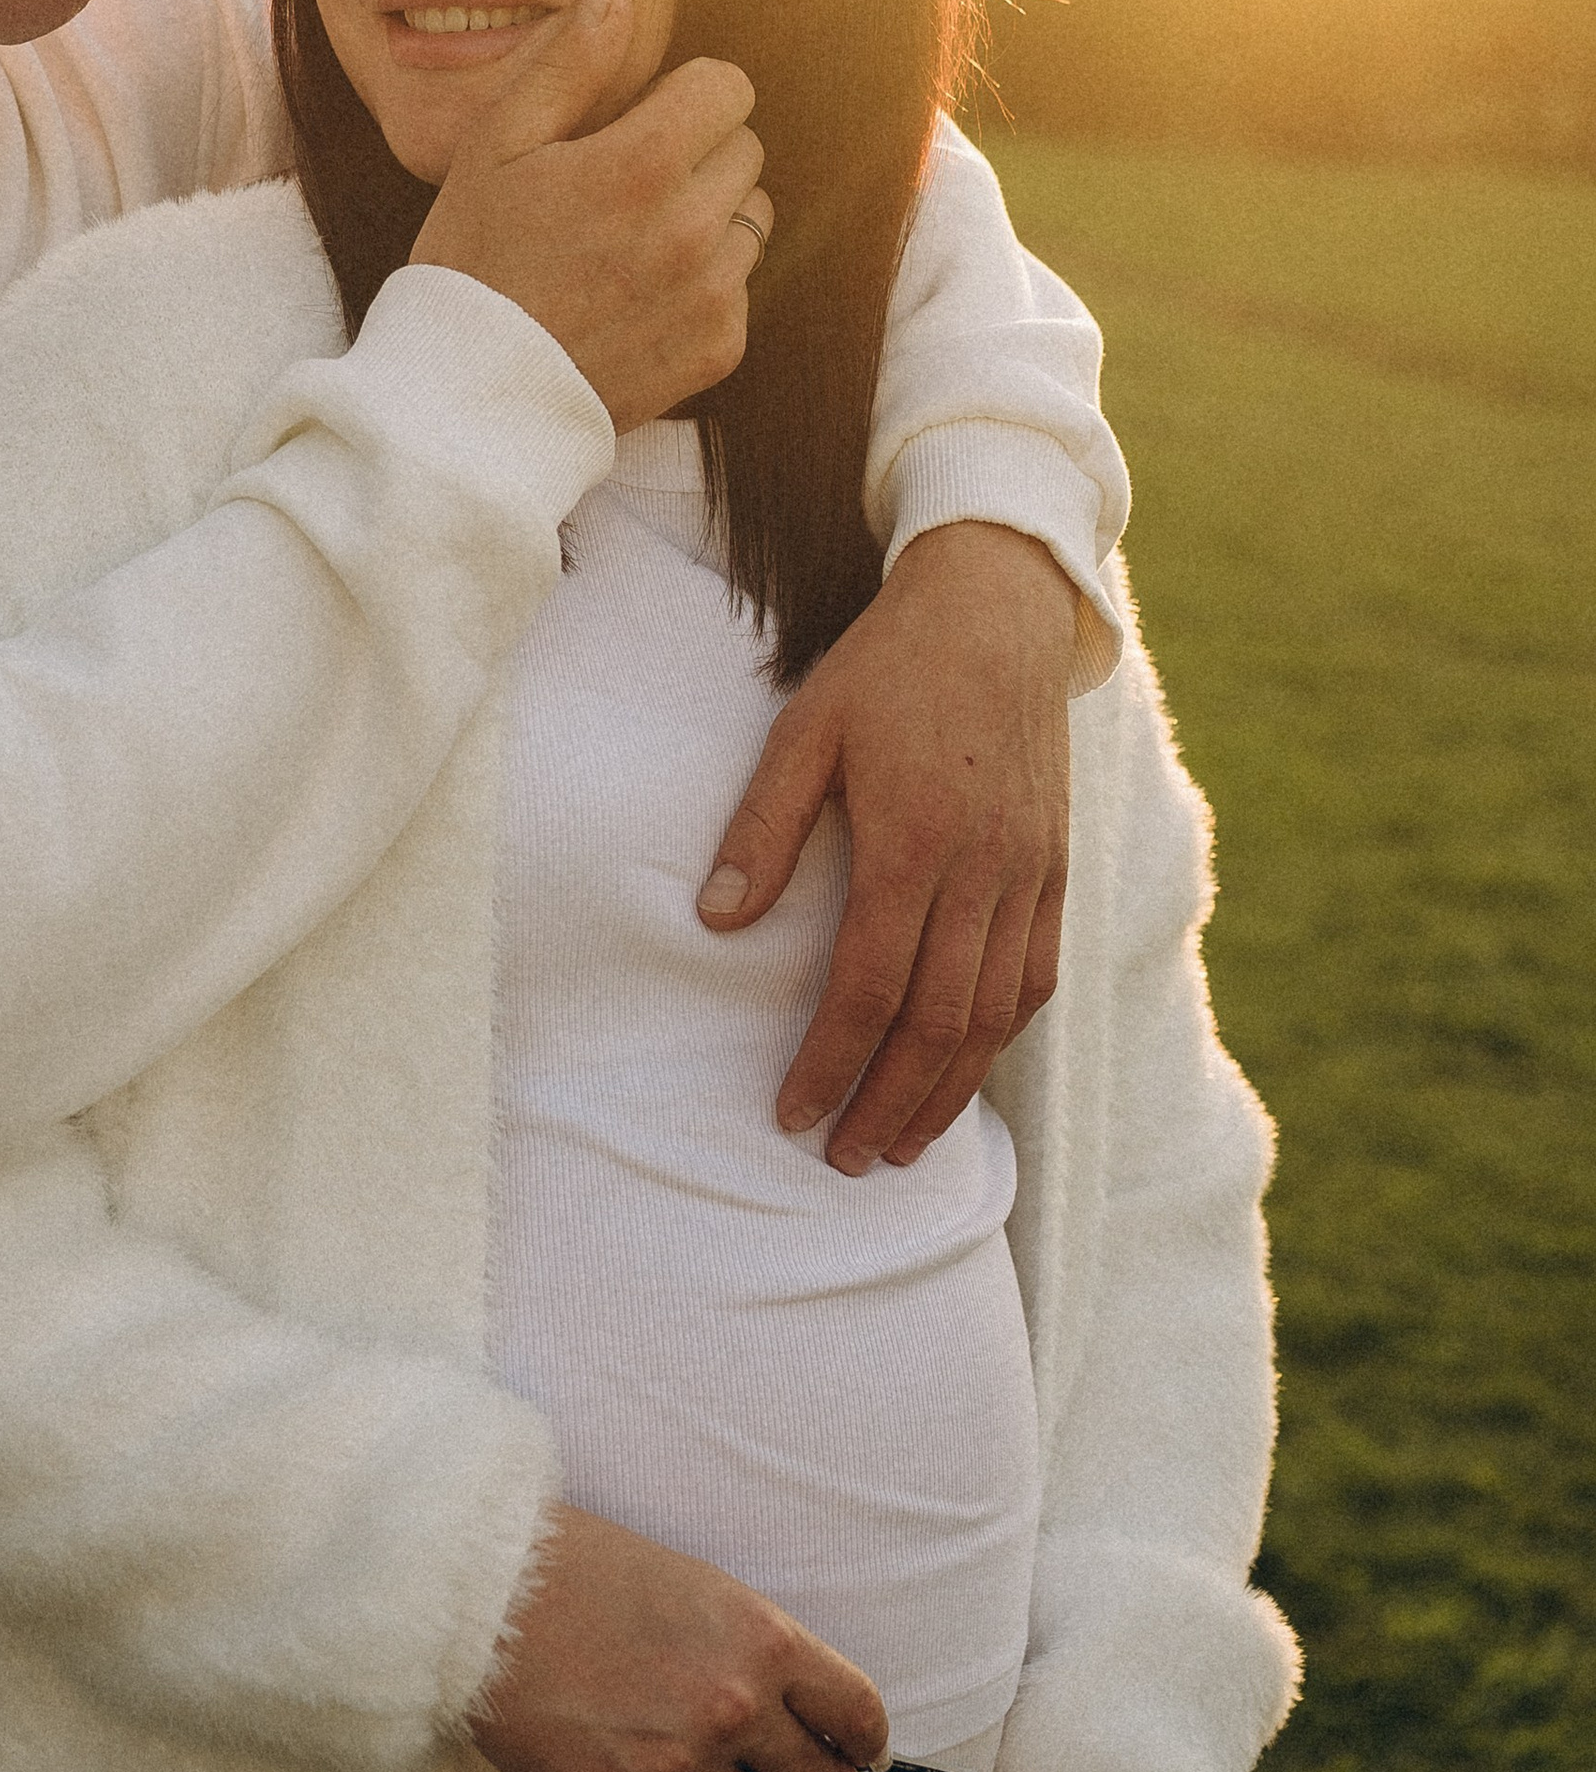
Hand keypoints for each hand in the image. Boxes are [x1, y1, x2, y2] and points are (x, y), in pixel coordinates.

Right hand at [411, 0, 773, 430]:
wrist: (469, 397)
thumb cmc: (471, 259)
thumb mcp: (496, 146)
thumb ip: (566, 63)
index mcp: (643, 164)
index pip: (728, 87)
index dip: (685, 94)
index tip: (640, 120)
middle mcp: (694, 227)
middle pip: (745, 148)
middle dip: (698, 151)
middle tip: (625, 185)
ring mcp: (713, 293)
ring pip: (754, 216)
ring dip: (710, 216)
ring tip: (634, 242)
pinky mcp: (720, 347)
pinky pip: (741, 286)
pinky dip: (705, 284)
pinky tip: (639, 297)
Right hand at [467, 1506, 886, 1771]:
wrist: (491, 1595)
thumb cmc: (585, 1569)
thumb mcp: (694, 1585)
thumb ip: (747, 1644)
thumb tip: (784, 1697)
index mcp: (763, 1641)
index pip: (853, 1709)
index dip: (867, 1739)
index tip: (868, 1752)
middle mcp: (737, 1709)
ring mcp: (684, 1767)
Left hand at [697, 520, 1077, 1170]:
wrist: (996, 611)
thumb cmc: (886, 669)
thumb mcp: (805, 728)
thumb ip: (763, 827)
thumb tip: (715, 921)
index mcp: (910, 842)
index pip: (868, 988)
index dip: (830, 1064)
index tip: (792, 1113)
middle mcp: (981, 871)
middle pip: (938, 1023)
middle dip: (888, 1104)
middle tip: (845, 1160)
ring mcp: (1029, 873)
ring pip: (996, 1015)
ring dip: (948, 1090)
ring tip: (901, 1143)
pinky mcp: (1056, 866)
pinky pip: (1036, 975)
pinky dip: (1001, 1036)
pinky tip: (966, 1069)